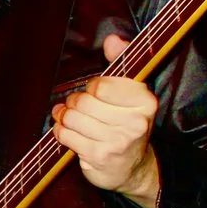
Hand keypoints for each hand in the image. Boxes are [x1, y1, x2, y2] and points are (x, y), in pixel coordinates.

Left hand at [52, 33, 162, 207]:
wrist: (133, 167)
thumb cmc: (128, 124)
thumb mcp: (131, 93)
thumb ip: (121, 63)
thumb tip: (112, 40)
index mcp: (145, 102)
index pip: (102, 85)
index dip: (92, 87)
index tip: (95, 92)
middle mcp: (135, 122)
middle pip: (85, 102)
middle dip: (75, 102)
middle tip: (76, 106)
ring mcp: (117, 142)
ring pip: (73, 118)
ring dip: (65, 117)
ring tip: (68, 117)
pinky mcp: (99, 157)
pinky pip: (66, 136)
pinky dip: (61, 132)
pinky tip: (66, 131)